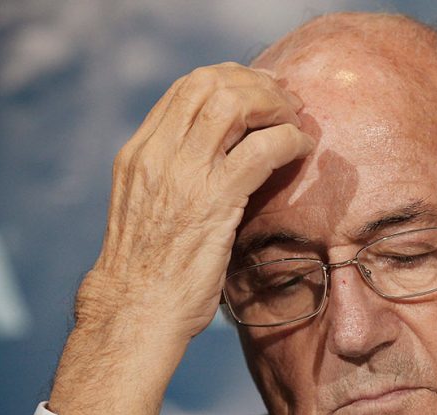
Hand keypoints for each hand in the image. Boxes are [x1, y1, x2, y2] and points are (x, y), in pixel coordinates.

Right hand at [49, 63, 314, 414]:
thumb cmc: (147, 275)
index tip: (258, 91)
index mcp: (138, 154)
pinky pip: (263, 148)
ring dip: (274, 106)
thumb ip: (172, 180)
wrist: (134, 312)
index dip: (230, 79)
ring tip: (294, 123)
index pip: (186, 88)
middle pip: (211, 82)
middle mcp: (157, 154)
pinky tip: (301, 151)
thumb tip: (216, 164)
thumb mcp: (147, 211)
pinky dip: (290, 140)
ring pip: (236, 103)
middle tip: (284, 103)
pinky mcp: (214, 199)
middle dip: (256, 83)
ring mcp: (183, 173)